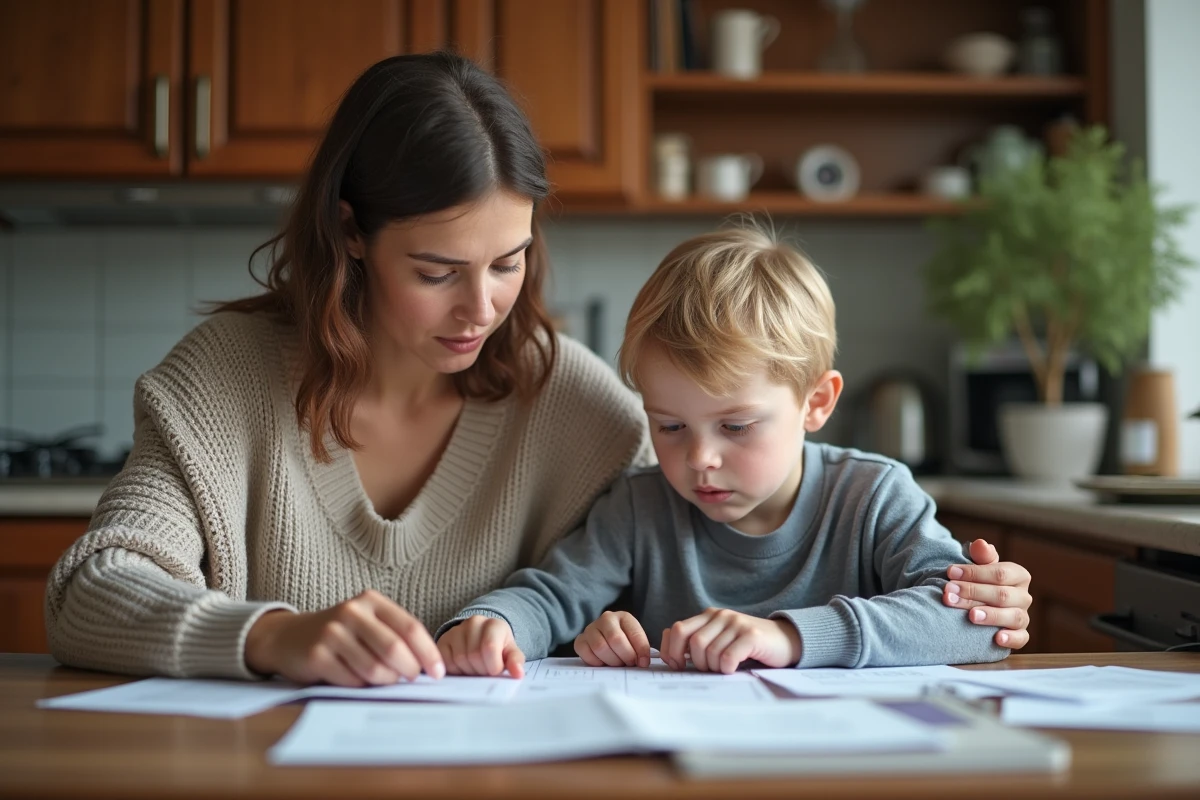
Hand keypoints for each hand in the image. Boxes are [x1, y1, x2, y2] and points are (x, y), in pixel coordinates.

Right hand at [244, 590, 443, 686]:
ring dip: (386, 681)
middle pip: (394, 649)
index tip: (439, 672)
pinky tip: (357, 679)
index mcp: (371, 601)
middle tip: (413, 680)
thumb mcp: (369, 623)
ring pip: (375, 668)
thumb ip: (395, 636)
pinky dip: (361, 686)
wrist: (289, 637)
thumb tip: (430, 666)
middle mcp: (352, 612)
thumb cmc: (341, 634)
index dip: (429, 653)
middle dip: (410, 670)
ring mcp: (332, 633)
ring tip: (384, 680)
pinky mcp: (317, 655)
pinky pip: (352, 680)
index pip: (410, 628)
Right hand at [437, 616, 525, 677]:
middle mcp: (474, 622)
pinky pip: (446, 661)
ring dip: (468, 671)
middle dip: (481, 670)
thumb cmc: (498, 648)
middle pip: (474, 655)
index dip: (493, 666)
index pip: (490, 648)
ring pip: (459, 659)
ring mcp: (456, 630)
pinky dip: (454, 670)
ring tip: (475, 668)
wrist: (481, 640)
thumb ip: (515, 662)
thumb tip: (518, 674)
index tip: (496, 670)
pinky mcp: (443, 640)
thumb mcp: (510, 653)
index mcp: (494, 624)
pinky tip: (463, 667)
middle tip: (485, 670)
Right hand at [575, 611, 651, 667]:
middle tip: (629, 664)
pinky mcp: (580, 640)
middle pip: (615, 639)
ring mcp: (591, 629)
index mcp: (624, 617)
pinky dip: (596, 662)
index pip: (634, 633)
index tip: (643, 663)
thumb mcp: (637, 642)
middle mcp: (606, 619)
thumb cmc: (626, 643)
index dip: (640, 651)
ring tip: (617, 664)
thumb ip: (642, 649)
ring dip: (611, 661)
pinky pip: (585, 652)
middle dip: (625, 656)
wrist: (608, 642)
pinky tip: (603, 662)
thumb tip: (642, 662)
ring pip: (600, 647)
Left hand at [660, 608, 800, 673]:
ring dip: (714, 668)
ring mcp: (736, 623)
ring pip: (710, 652)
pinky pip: (728, 657)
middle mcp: (720, 616)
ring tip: (724, 669)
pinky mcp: (751, 635)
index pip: (677, 629)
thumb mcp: (720, 640)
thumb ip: (697, 642)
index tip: (677, 665)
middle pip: (693, 643)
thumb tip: (670, 656)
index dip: (671, 650)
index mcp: (708, 616)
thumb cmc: (748, 646)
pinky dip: (727, 668)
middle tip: (708, 670)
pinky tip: (734, 669)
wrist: (786, 640)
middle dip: (696, 663)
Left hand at [943, 539, 1032, 649]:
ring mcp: (1023, 616)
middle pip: (1001, 595)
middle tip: (949, 593)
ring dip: (990, 616)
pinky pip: (1021, 638)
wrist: (979, 602)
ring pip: (1012, 616)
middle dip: (973, 593)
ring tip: (971, 615)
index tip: (950, 573)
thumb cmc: (979, 581)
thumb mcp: (979, 566)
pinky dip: (1011, 638)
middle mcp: (1023, 596)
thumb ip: (981, 556)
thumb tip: (980, 544)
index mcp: (1018, 575)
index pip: (999, 573)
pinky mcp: (1020, 634)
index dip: (974, 573)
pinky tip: (997, 638)